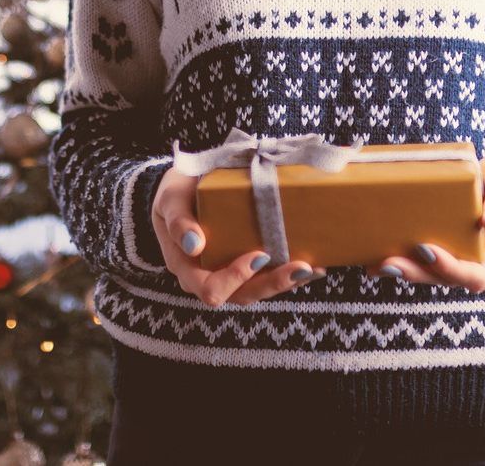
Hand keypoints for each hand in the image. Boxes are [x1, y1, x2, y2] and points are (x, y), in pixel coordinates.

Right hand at [151, 165, 325, 306]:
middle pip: (241, 295)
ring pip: (257, 290)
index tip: (258, 256)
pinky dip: (289, 274)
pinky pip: (266, 277)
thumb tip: (194, 244)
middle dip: (273, 284)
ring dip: (286, 282)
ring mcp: (227, 273)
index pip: (209, 288)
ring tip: (312, 268)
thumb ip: (178, 220)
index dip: (235, 278)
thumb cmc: (174, 194)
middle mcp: (206, 277)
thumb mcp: (170, 199)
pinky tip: (313, 265)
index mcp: (186, 267)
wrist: (182, 188)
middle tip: (301, 267)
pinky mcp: (244, 265)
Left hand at [366, 155, 484, 291]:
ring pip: (437, 277)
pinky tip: (379, 259)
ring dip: (408, 271)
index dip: (450, 268)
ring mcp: (472, 266)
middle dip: (417, 272)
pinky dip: (408, 263)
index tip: (424, 249)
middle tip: (387, 262)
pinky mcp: (455, 258)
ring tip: (376, 264)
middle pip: (450, 280)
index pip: (478, 274)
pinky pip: (432, 267)